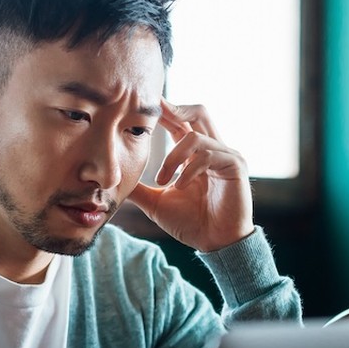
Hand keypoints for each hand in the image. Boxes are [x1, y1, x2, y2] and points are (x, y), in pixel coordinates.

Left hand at [126, 99, 253, 252]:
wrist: (214, 244)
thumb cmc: (191, 223)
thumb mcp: (156, 202)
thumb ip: (139, 188)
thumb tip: (113, 181)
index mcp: (195, 154)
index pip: (180, 122)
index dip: (164, 111)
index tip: (144, 103)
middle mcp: (213, 149)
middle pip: (198, 112)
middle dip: (174, 109)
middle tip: (154, 111)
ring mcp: (226, 155)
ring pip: (195, 136)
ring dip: (172, 158)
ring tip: (162, 181)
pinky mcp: (235, 166)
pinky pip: (207, 154)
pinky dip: (188, 169)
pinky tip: (179, 186)